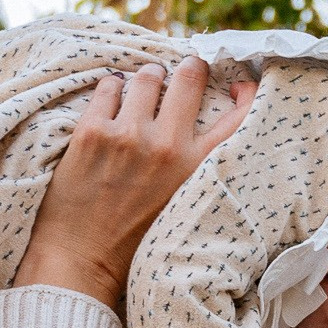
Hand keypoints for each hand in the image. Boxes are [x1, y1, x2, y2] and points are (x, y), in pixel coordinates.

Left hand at [13, 60, 254, 308]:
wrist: (81, 259)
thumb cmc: (133, 237)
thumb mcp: (183, 203)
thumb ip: (198, 167)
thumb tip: (205, 126)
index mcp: (196, 167)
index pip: (239, 116)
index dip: (245, 91)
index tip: (239, 81)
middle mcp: (167, 146)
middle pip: (190, 77)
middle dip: (189, 68)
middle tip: (184, 69)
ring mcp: (128, 135)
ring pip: (147, 77)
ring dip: (147, 79)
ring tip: (142, 89)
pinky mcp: (92, 132)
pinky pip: (108, 87)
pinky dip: (111, 90)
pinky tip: (110, 103)